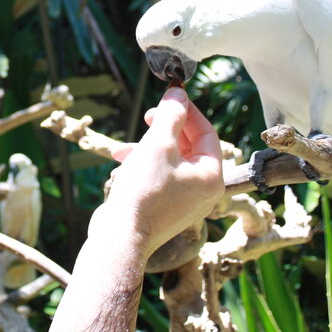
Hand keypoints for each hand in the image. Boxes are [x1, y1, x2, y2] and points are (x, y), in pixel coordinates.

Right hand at [100, 87, 223, 255]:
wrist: (120, 237)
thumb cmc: (143, 192)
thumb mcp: (158, 144)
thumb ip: (171, 115)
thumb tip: (179, 93)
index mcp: (211, 177)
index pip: (207, 133)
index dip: (187, 112)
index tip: (169, 96)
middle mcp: (203, 192)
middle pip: (189, 147)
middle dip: (164, 129)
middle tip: (148, 116)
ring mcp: (184, 202)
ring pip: (169, 162)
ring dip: (147, 148)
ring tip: (123, 148)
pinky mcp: (164, 209)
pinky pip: (159, 178)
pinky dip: (142, 167)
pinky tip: (121, 167)